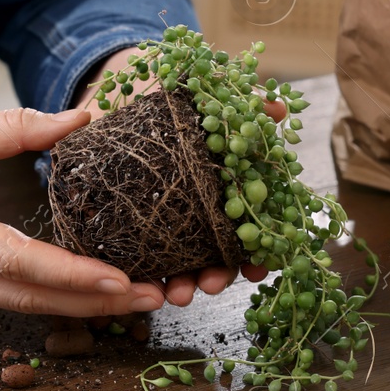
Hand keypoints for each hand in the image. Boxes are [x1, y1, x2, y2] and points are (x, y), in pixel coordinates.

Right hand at [0, 107, 168, 316]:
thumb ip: (14, 127)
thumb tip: (80, 117)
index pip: (11, 259)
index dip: (68, 273)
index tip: (119, 279)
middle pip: (24, 296)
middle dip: (91, 302)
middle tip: (149, 297)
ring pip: (17, 302)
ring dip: (76, 304)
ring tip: (132, 300)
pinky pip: (4, 293)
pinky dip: (49, 295)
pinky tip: (88, 292)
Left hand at [72, 46, 286, 304]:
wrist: (112, 96)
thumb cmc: (163, 105)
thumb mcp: (200, 100)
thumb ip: (239, 106)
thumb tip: (277, 109)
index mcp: (217, 192)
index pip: (243, 228)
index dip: (255, 251)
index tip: (260, 267)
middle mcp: (194, 213)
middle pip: (212, 255)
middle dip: (217, 275)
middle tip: (211, 285)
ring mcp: (161, 223)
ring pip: (178, 264)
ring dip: (183, 285)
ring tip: (178, 294)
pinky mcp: (124, 227)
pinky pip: (137, 260)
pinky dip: (142, 279)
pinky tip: (143, 289)